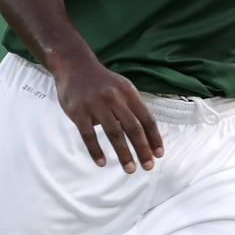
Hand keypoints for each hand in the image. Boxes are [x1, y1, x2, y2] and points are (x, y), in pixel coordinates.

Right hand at [53, 55, 163, 173]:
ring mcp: (97, 105)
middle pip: (133, 128)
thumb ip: (132, 107)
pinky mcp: (78, 112)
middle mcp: (115, 99)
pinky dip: (96, 150)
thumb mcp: (122, 87)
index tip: (159, 153)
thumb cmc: (102, 82)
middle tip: (148, 166)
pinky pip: (88, 134)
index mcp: (129, 94)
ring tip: (130, 169)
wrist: (75, 66)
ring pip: (114, 133)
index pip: (146, 118)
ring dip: (123, 153)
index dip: (154, 137)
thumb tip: (146, 131)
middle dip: (142, 149)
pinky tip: (102, 162)